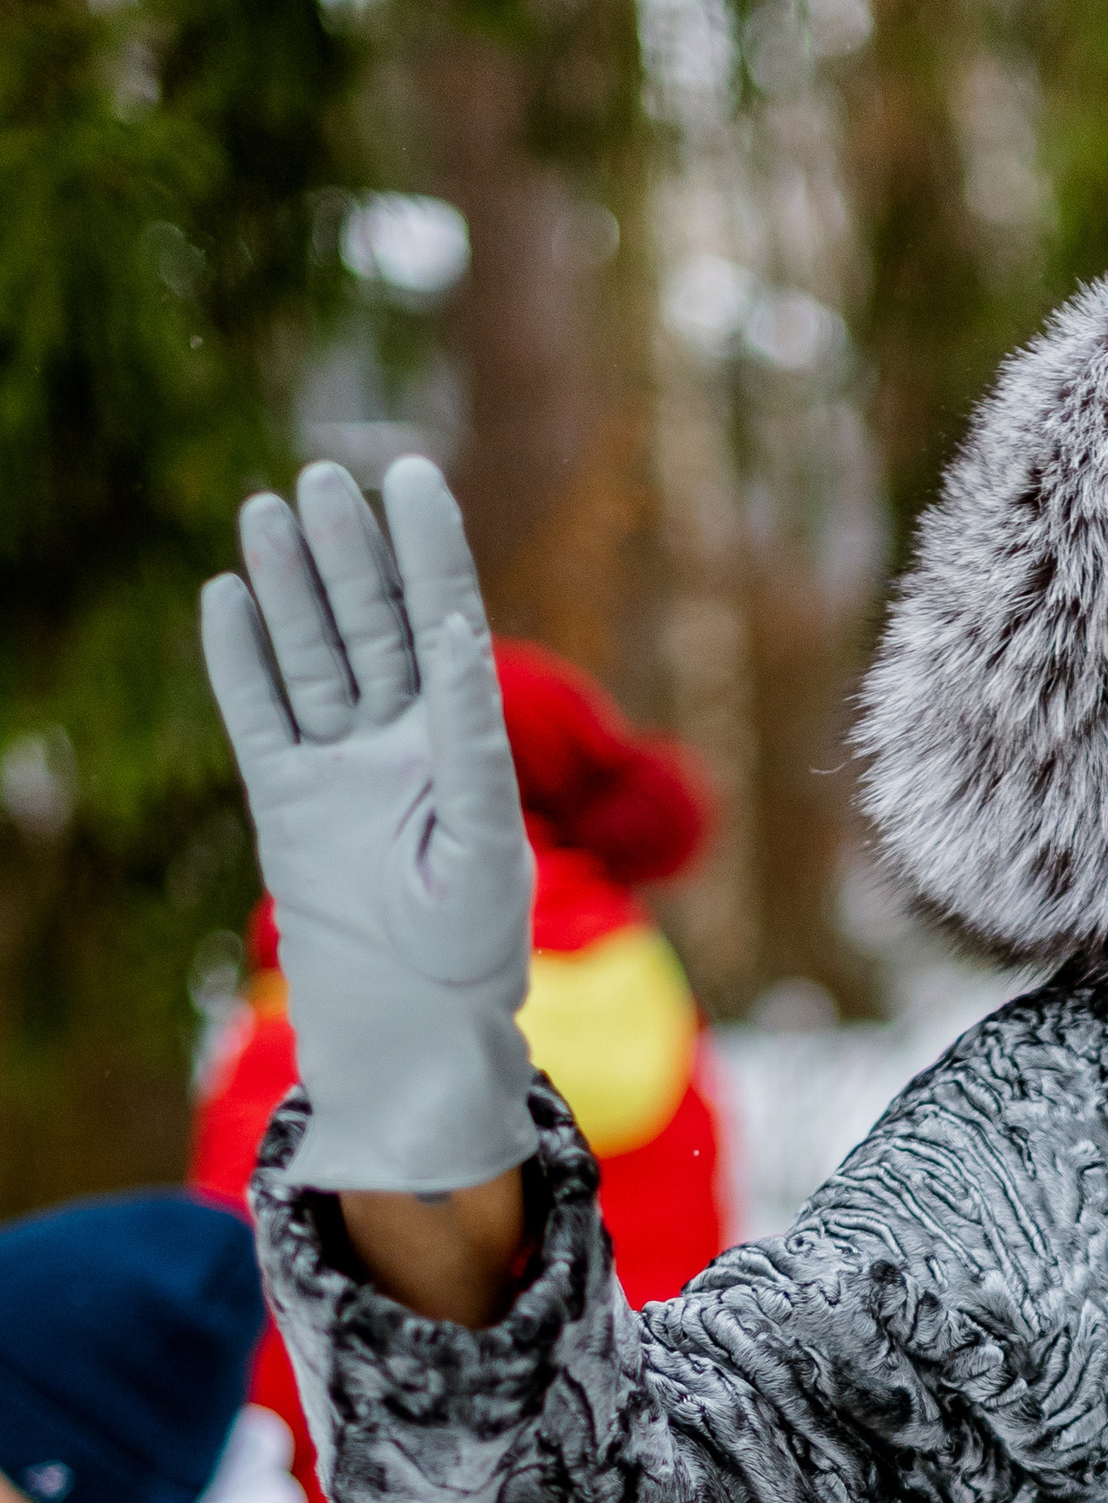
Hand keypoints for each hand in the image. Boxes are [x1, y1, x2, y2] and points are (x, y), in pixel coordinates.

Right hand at [200, 458, 536, 1196]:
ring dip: (291, 588)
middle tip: (326, 479)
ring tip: (268, 510)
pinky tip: (225, 597)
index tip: (414, 476)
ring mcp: (339, 770)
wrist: (408, 1026)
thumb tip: (456, 636)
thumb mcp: (487, 846)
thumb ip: (474, 743)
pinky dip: (241, 661)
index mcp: (461, 746)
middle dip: (349, 555)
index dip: (430, 550)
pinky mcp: (286, 802)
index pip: (444, 624)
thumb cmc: (469, 952)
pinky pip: (259, 716)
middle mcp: (400, 746)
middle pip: (371, 627)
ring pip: (313, 659)